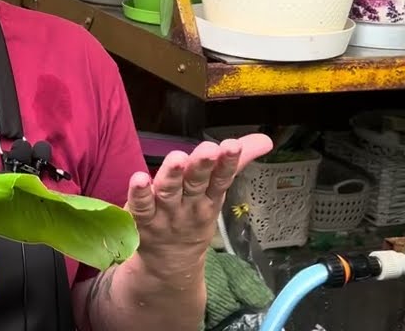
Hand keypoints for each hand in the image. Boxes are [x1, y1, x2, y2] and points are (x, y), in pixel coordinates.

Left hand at [124, 134, 272, 266]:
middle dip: (202, 166)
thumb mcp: (216, 192)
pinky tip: (138, 179)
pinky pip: (141, 207)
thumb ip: (234, 163)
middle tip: (208, 149)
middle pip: (196, 184)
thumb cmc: (194, 217)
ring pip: (169, 192)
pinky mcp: (142, 220)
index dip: (227, 162)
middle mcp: (189, 205)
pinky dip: (139, 194)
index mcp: (209, 197)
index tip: (232, 145)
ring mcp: (165, 214)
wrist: (171, 264)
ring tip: (178, 158)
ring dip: (172, 175)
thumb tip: (265, 140)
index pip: (221, 179)